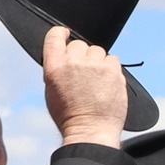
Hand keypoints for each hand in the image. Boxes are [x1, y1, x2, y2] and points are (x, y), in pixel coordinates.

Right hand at [42, 24, 128, 147]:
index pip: (55, 37)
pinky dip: (110, 68)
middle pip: (79, 44)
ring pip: (97, 51)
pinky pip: (112, 59)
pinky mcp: (113, 71)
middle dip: (82, 56)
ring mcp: (95, 66)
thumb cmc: (70, 117)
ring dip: (97, 62)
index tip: (65, 33)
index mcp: (54, 68)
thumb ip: (57, 70)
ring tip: (96, 82)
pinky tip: (106, 83)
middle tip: (84, 74)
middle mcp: (74, 63)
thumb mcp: (52, 91)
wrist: (90, 131)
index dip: (61, 33)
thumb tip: (65, 57)